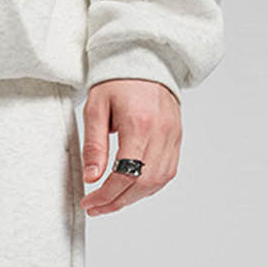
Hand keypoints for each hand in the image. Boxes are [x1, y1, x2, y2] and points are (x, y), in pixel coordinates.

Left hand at [79, 79, 180, 215]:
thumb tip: (92, 178)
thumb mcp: (96, 109)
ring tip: (111, 201)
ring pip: (157, 182)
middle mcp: (161, 133)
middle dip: (117, 202)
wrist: (146, 58)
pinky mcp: (177, 138)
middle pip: (143, 184)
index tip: (89, 202)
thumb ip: (94, 145)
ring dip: (133, 198)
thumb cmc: (118, 81)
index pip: (125, 175)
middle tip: (97, 208)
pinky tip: (131, 188)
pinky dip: (149, 186)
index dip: (106, 195)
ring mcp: (173, 136)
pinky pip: (167, 172)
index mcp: (139, 125)